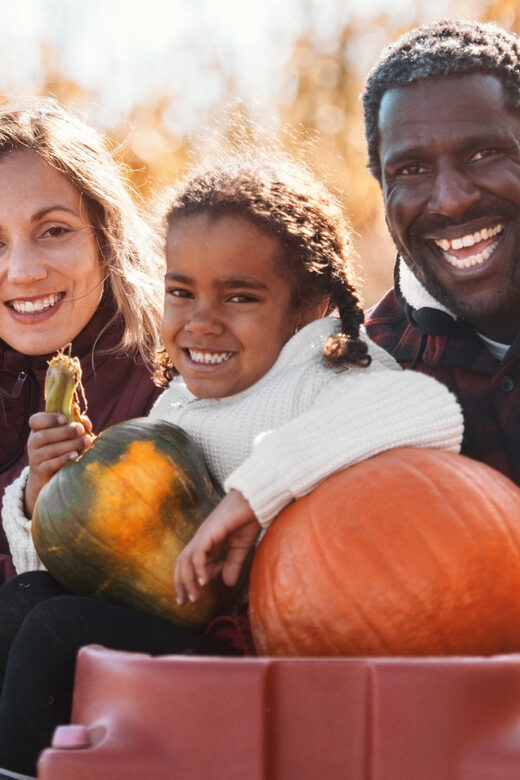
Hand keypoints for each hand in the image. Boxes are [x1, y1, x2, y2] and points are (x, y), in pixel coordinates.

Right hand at [25, 412, 92, 516]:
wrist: (49, 477)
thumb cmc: (62, 450)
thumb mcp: (67, 436)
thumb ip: (76, 426)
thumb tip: (85, 422)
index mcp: (38, 430)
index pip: (36, 420)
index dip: (49, 418)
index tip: (64, 419)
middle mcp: (33, 442)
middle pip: (44, 435)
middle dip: (65, 432)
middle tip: (80, 430)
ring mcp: (35, 457)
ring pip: (49, 450)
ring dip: (69, 445)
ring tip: (85, 442)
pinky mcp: (40, 471)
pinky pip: (50, 464)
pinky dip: (63, 459)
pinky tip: (75, 455)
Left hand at [174, 489, 260, 604]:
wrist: (255, 501)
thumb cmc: (248, 519)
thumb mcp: (241, 548)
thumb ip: (233, 564)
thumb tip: (228, 583)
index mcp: (207, 541)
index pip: (191, 563)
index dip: (193, 580)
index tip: (199, 594)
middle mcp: (201, 538)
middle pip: (182, 563)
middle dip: (181, 583)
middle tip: (184, 602)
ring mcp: (204, 535)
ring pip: (187, 560)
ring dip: (188, 580)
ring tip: (193, 596)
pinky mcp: (210, 532)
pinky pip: (199, 554)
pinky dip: (199, 568)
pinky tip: (204, 581)